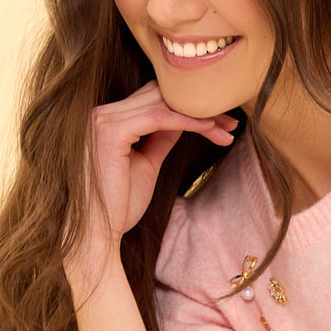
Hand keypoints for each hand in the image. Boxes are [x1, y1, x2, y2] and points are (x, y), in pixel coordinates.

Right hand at [66, 82, 237, 287]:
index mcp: (108, 120)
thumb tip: (181, 121)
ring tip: (228, 128)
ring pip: (163, 104)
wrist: (98, 234)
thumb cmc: (119, 206)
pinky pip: (159, 118)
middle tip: (232, 121)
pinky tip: (211, 129)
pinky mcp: (112, 131)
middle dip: (200, 106)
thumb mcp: (146, 165)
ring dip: (200, 114)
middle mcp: (102, 113)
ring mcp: (104, 120)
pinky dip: (189, 121)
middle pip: (161, 95)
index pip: (154, 100)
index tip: (221, 121)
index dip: (189, 106)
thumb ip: (160, 139)